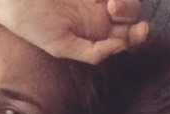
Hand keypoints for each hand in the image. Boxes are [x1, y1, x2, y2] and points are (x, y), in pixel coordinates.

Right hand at [0, 0, 148, 63]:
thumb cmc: (29, 22)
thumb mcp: (60, 46)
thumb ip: (91, 52)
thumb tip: (122, 47)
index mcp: (94, 30)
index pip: (126, 34)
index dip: (139, 33)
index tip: (141, 30)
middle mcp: (96, 8)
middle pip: (131, 11)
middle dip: (130, 11)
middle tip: (113, 8)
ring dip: (126, 0)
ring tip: (110, 1)